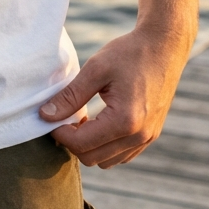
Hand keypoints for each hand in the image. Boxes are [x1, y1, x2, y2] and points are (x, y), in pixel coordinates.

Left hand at [38, 26, 190, 167]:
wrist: (164, 47)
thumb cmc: (129, 54)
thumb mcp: (95, 70)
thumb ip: (70, 96)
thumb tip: (44, 115)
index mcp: (125, 121)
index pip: (81, 144)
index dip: (59, 133)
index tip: (50, 116)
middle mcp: (139, 136)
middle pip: (92, 158)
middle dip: (73, 141)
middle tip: (64, 117)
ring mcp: (148, 138)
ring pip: (107, 161)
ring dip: (89, 146)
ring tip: (82, 119)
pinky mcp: (151, 135)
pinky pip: (122, 155)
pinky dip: (105, 146)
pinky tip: (98, 122)